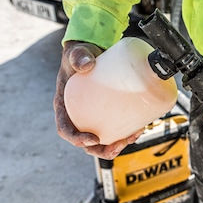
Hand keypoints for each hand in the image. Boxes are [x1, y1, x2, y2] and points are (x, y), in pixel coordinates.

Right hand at [53, 40, 143, 159]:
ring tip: (131, 138)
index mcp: (64, 106)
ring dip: (115, 146)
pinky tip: (137, 129)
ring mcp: (92, 116)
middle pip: (85, 142)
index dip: (76, 138)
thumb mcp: (76, 54)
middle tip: (117, 146)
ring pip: (101, 140)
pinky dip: (125, 133)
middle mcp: (77, 115)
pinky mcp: (106, 113)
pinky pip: (114, 128)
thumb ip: (78, 57)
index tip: (92, 139)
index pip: (65, 128)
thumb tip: (86, 64)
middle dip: (100, 150)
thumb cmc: (80, 55)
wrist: (91, 52)